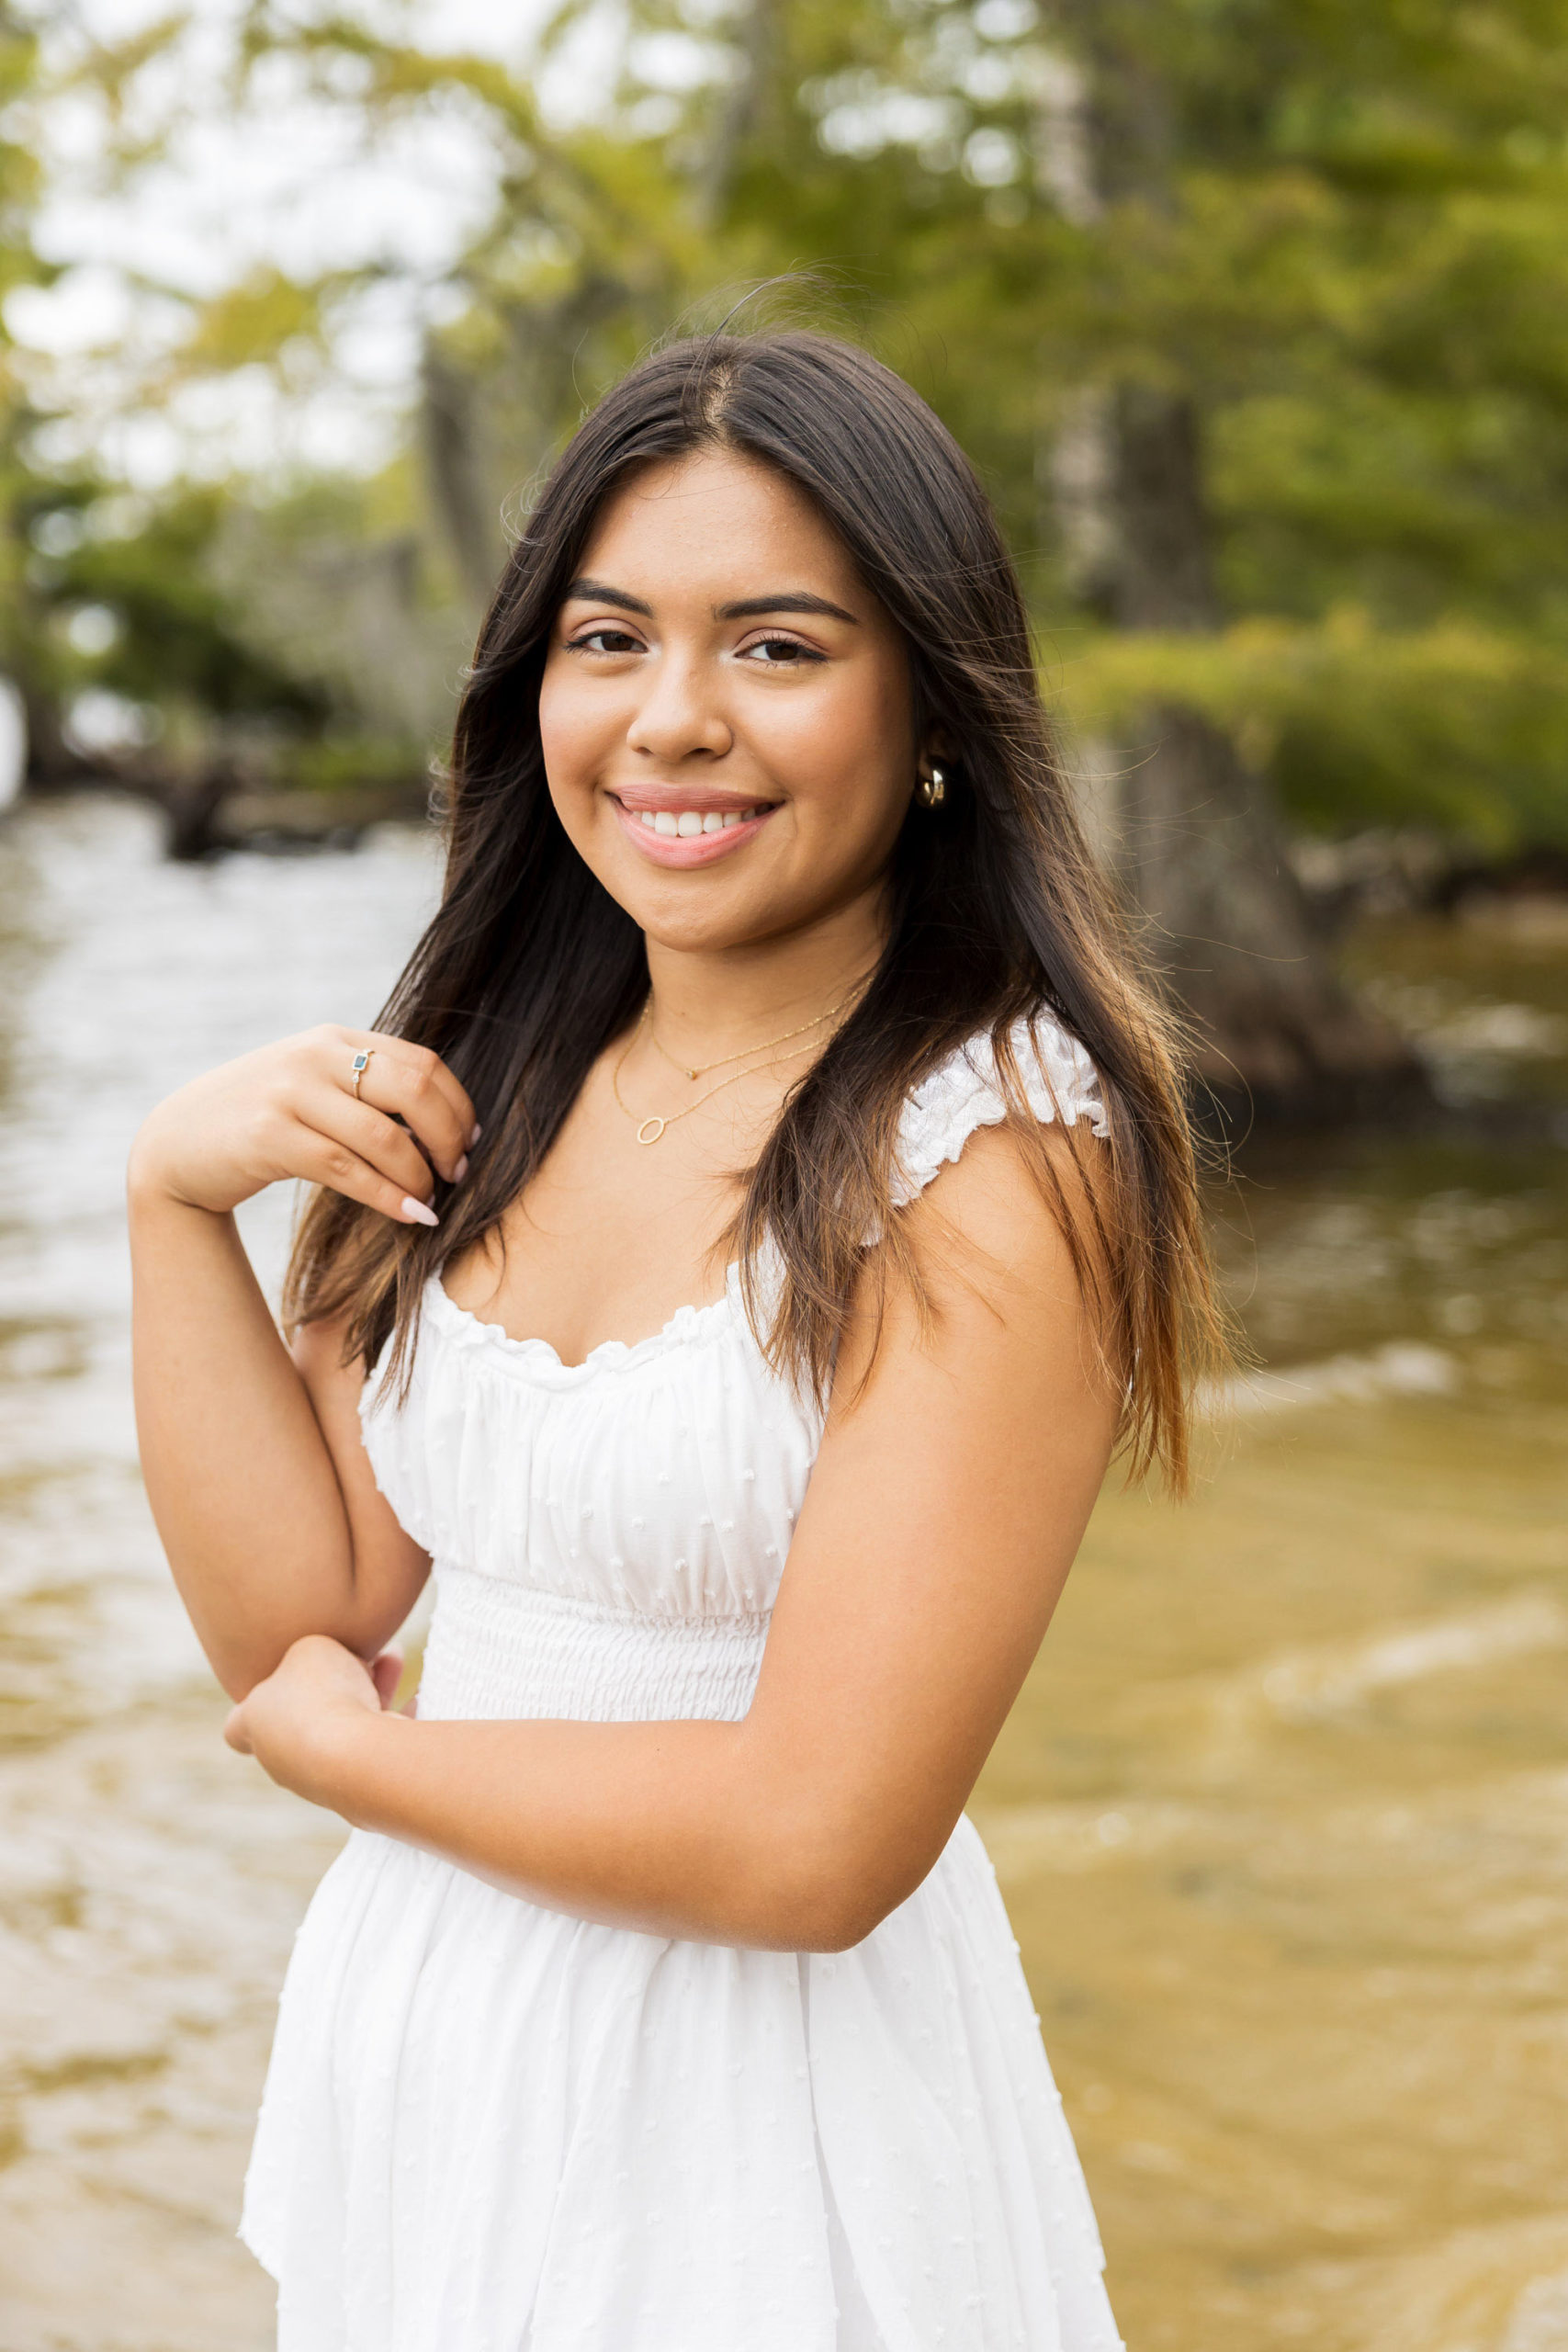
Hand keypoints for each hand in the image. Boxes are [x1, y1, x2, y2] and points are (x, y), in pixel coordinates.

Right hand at [128, 1024, 477, 1226]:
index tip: (472, 1142)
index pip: (423, 1062)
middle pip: (413, 1090)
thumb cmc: (261, 1120)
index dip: (458, 1106)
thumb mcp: (314, 1086)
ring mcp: (290, 1093)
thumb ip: (366, 1089)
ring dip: (420, 1176)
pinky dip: (388, 1197)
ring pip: (384, 1137)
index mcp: (335, 1040)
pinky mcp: (269, 1136)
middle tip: (458, 1172)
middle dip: (448, 1137)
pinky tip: (409, 1215)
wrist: (178, 1143)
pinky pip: (347, 1169)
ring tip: (431, 1200)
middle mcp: (315, 1056)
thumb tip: (444, 1124)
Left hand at [224, 1633, 388, 1805]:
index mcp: (256, 1725)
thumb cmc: (322, 1697)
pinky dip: (393, 1722)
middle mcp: (282, 1759)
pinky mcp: (357, 1788)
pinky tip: (419, 1693)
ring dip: (369, 1693)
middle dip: (333, 1684)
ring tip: (397, 1658)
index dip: (254, 1706)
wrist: (356, 1757)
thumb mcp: (311, 1647)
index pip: (237, 1726)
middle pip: (305, 1715)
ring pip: (345, 1726)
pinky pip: (375, 1746)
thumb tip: (330, 1664)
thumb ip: (313, 1652)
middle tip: (363, 1655)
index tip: (279, 1684)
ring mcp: (318, 1779)